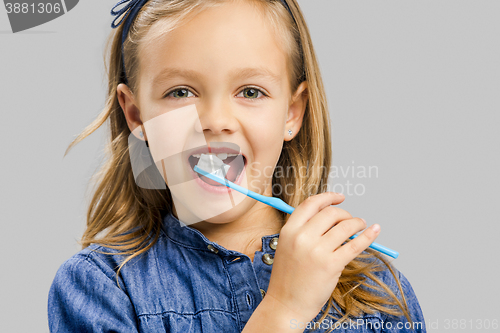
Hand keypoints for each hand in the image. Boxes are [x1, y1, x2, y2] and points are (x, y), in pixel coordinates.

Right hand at [265, 192, 380, 323]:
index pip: (311, 204)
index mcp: (289, 230)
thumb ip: (304, 230)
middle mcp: (302, 237)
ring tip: (361, 226)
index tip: (340, 197)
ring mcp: (317, 251)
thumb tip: (331, 216)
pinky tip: (374, 230)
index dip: (328, 197)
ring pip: (345, 226)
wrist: (285, 304)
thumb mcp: (287, 247)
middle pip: (330, 213)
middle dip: (345, 214)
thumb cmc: (288, 277)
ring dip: (357, 223)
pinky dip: (368, 236)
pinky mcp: (331, 265)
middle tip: (351, 220)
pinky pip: (355, 244)